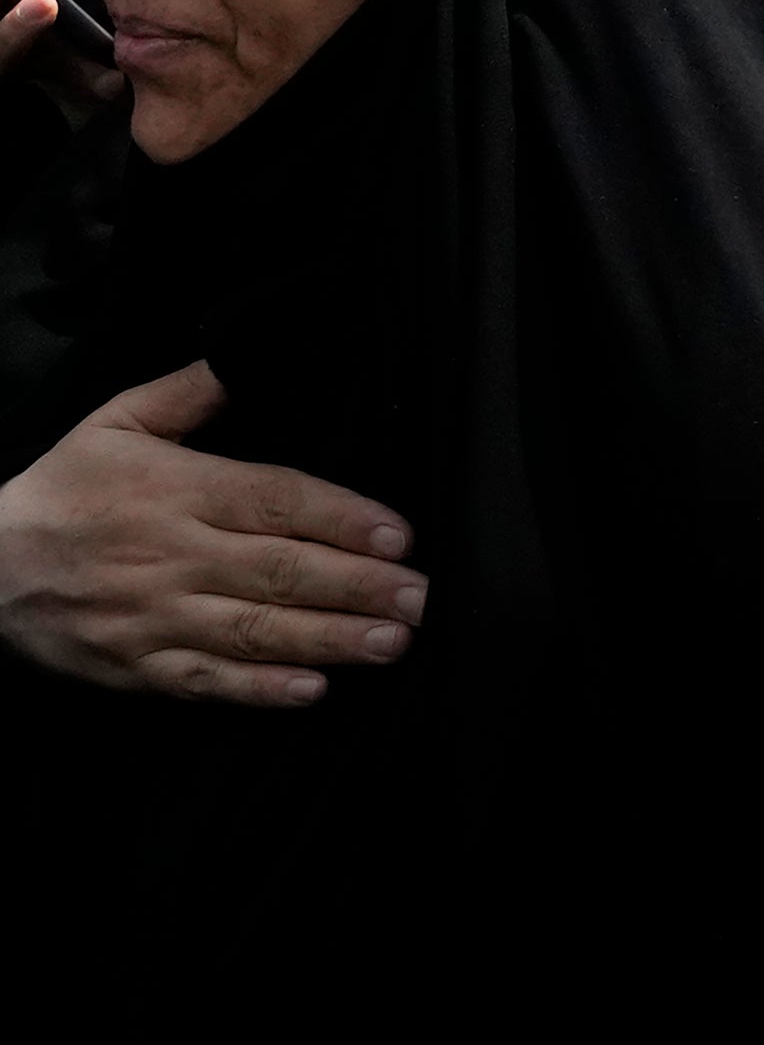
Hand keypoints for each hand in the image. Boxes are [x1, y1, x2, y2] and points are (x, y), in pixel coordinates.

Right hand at [0, 365, 419, 706]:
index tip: (400, 536)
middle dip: (358, 585)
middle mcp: (171, 554)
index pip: (274, 500)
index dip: (342, 518)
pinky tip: (312, 689)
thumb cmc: (61, 490)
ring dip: (329, 638)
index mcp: (176, 490)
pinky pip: (205, 680)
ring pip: (253, 629)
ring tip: (392, 642)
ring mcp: (153, 615)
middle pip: (278, 569)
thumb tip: (248, 354)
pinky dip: (258, 689)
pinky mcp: (136, 665)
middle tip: (420, 597)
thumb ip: (190, 390)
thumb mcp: (116, 423)